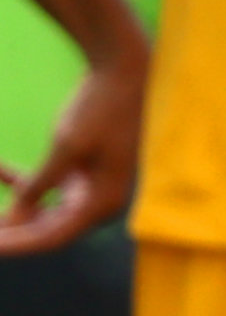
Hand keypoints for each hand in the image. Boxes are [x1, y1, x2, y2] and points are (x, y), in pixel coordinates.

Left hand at [0, 44, 141, 253]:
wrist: (124, 71)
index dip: (16, 244)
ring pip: (46, 210)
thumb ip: (38, 187)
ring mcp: (94, 186)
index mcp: (104, 202)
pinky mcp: (86, 171)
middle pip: (49, 228)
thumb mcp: (66, 148)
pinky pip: (50, 187)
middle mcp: (102, 201)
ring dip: (17, 205)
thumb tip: (11, 220)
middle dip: (13, 227)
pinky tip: (0, 169)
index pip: (52, 238)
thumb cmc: (100, 109)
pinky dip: (25, 180)